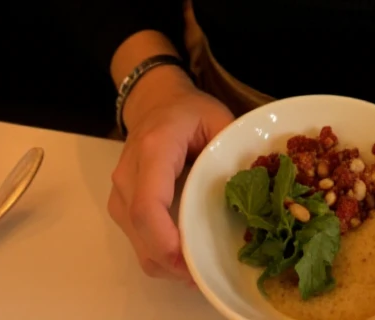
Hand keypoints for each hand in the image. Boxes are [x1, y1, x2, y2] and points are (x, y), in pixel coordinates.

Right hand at [108, 66, 234, 281]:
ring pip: (137, 242)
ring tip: (200, 267)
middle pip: (140, 230)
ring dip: (166, 263)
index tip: (188, 259)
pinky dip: (159, 255)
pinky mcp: (122, 206)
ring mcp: (120, 192)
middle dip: (171, 261)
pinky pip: (137, 239)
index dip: (164, 238)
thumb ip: (231, 149)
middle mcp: (129, 174)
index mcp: (154, 150)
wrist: (155, 101)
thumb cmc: (188, 110)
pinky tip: (186, 255)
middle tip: (206, 273)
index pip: (147, 203)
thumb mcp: (217, 118)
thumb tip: (254, 186)